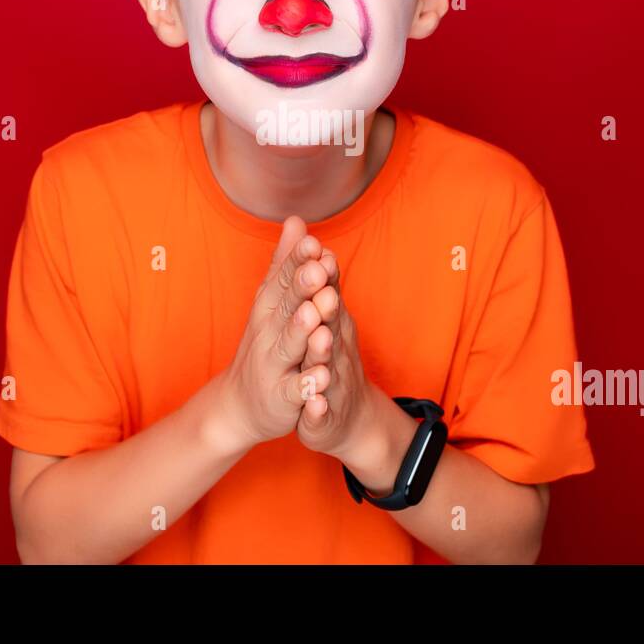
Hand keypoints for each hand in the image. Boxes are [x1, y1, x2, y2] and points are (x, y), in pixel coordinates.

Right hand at [215, 216, 334, 449]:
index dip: (298, 261)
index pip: (284, 279)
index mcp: (270, 308)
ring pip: (290, 346)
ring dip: (302, 331)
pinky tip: (322, 379)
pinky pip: (296, 392)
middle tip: (316, 268)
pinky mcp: (282, 398)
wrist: (239, 404)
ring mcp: (274, 366)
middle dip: (302, 288)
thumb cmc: (264, 343)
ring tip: (315, 314)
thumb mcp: (272, 301)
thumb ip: (286, 263)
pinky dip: (308, 386)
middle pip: (287, 307)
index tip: (313, 240)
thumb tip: (296, 220)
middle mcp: (268, 333)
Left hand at [295, 248, 377, 460]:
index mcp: (330, 324)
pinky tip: (313, 402)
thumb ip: (309, 273)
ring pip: (328, 367)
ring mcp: (333, 383)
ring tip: (320, 337)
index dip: (321, 273)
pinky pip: (321, 411)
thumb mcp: (319, 314)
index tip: (314, 246)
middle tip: (320, 286)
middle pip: (330, 325)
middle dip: (325, 306)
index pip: (325, 294)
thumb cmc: (326, 358)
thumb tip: (297, 226)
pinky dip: (317, 406)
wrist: (346, 418)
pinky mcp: (324, 417)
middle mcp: (336, 350)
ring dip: (323, 352)